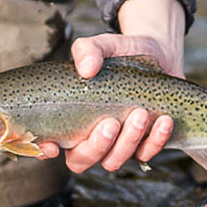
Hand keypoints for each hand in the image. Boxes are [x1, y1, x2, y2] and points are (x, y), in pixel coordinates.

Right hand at [36, 0, 185, 173]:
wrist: (158, 53)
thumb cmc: (122, 53)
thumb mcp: (105, 45)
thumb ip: (88, 50)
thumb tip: (87, 68)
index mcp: (70, 117)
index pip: (47, 144)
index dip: (43, 151)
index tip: (53, 146)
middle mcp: (90, 136)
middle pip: (82, 160)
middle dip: (96, 146)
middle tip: (110, 123)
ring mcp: (117, 144)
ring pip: (114, 161)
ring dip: (127, 142)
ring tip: (140, 114)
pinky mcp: (144, 144)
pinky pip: (146, 154)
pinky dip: (155, 141)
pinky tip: (163, 120)